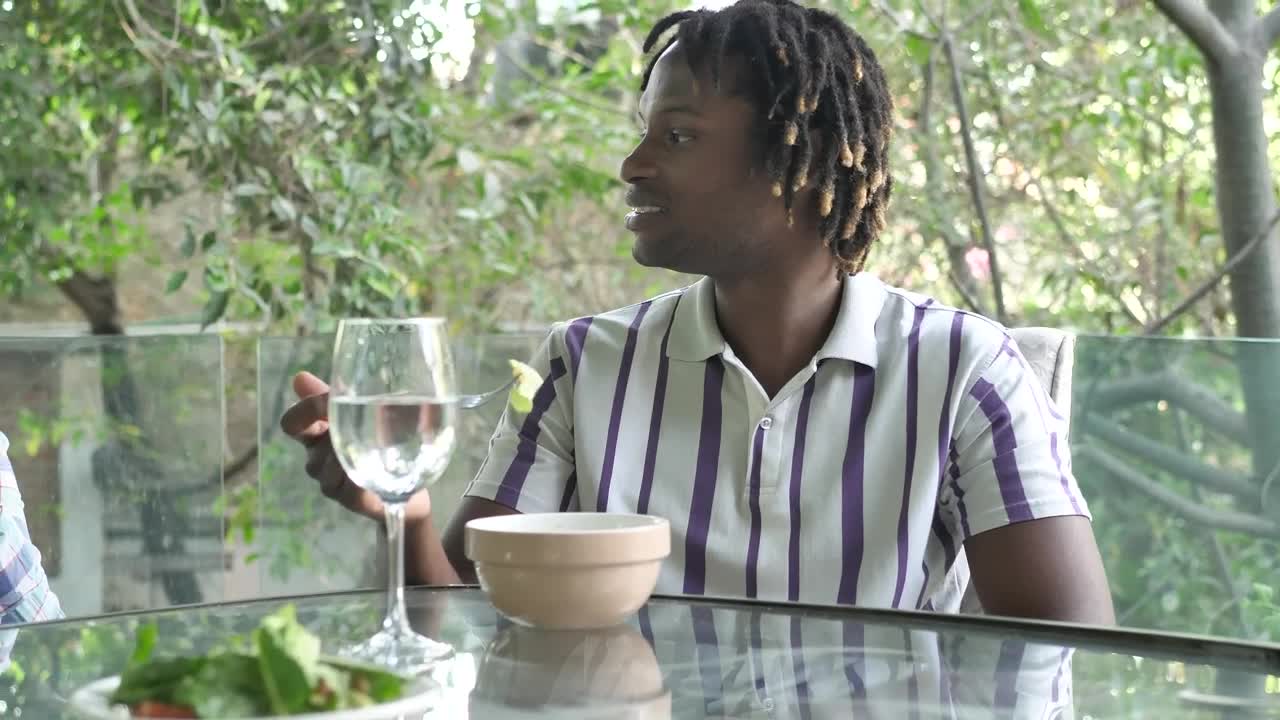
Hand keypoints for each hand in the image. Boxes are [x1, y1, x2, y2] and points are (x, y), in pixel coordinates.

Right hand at [280, 371, 432, 522]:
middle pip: (313, 445)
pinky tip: (375, 471)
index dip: (302, 414)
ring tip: (377, 447)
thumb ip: (329, 395)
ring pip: (330, 467)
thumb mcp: (360, 410)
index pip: (293, 424)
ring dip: (350, 455)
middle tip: (363, 426)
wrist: (409, 479)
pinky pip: (349, 487)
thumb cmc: (379, 438)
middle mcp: (317, 458)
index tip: (323, 403)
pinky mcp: (350, 498)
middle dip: (337, 434)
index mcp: (316, 432)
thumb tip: (299, 377)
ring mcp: (331, 481)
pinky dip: (361, 477)